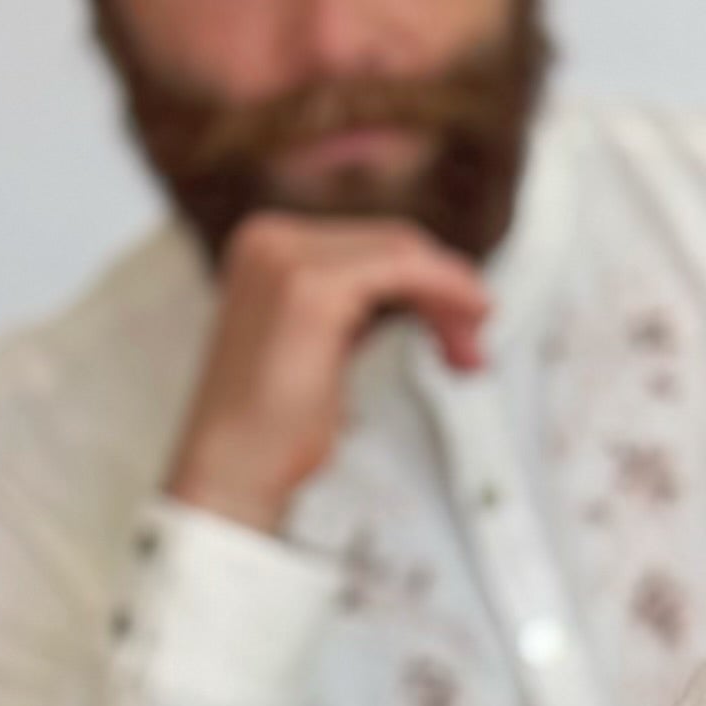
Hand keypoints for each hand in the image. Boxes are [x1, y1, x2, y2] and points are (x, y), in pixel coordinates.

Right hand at [164, 210, 492, 533]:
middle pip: (391, 243)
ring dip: (450, 298)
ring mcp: (286, 258)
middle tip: (471, 347)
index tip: (461, 323)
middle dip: (445, 291)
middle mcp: (270, 240)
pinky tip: (468, 318)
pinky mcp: (311, 287)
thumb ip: (353, 310)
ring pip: (403, 253)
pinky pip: (404, 270)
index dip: (429, 279)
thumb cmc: (274, 424)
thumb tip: (416, 299)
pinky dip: (446, 290)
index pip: (371, 243)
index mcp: (265, 245)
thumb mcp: (320, 344)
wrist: (233, 466)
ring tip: (469, 351)